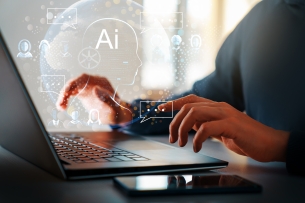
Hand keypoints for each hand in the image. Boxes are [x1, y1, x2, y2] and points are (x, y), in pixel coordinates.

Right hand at [56, 74, 131, 124]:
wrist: (116, 116)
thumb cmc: (117, 111)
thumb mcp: (114, 107)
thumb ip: (107, 98)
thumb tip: (95, 89)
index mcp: (101, 82)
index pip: (85, 78)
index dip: (75, 82)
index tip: (68, 91)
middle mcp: (93, 82)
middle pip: (76, 81)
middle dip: (66, 90)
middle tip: (61, 102)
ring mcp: (88, 87)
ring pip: (72, 87)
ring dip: (63, 96)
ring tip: (60, 107)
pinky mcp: (83, 93)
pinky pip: (71, 94)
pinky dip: (65, 99)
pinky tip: (62, 107)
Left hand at [158, 94, 289, 161]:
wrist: (270, 143)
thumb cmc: (245, 138)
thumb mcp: (221, 130)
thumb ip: (206, 125)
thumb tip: (190, 125)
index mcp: (216, 107)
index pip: (190, 100)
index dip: (173, 103)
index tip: (160, 109)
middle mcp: (219, 107)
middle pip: (188, 106)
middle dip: (174, 122)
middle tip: (172, 138)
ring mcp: (226, 114)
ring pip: (194, 113)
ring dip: (182, 129)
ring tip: (181, 143)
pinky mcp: (232, 125)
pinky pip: (206, 127)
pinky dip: (197, 138)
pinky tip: (197, 147)